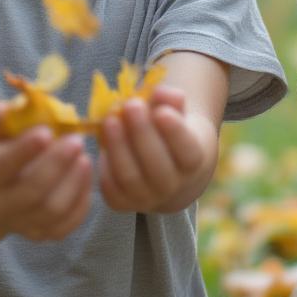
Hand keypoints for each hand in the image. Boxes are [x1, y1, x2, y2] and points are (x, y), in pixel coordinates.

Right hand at [0, 102, 92, 241]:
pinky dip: (82, 203)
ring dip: (74, 183)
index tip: (47, 130)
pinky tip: (86, 177)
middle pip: (32, 192)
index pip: (3, 166)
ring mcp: (20, 224)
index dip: (25, 150)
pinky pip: (66, 226)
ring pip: (52, 211)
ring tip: (85, 157)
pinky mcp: (40, 234)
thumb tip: (6, 107)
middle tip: (78, 140)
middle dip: (58, 165)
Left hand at [98, 87, 208, 212]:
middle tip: (130, 105)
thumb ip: (171, 99)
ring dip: (118, 147)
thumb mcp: (177, 111)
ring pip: (130, 178)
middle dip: (141, 134)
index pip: (188, 153)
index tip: (161, 111)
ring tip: (110, 120)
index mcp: (193, 162)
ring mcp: (147, 199)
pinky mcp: (123, 204)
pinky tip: (103, 142)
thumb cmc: (170, 129)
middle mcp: (173, 186)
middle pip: (157, 166)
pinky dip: (105, 166)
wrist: (164, 165)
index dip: (175, 134)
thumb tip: (160, 92)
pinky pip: (111, 189)